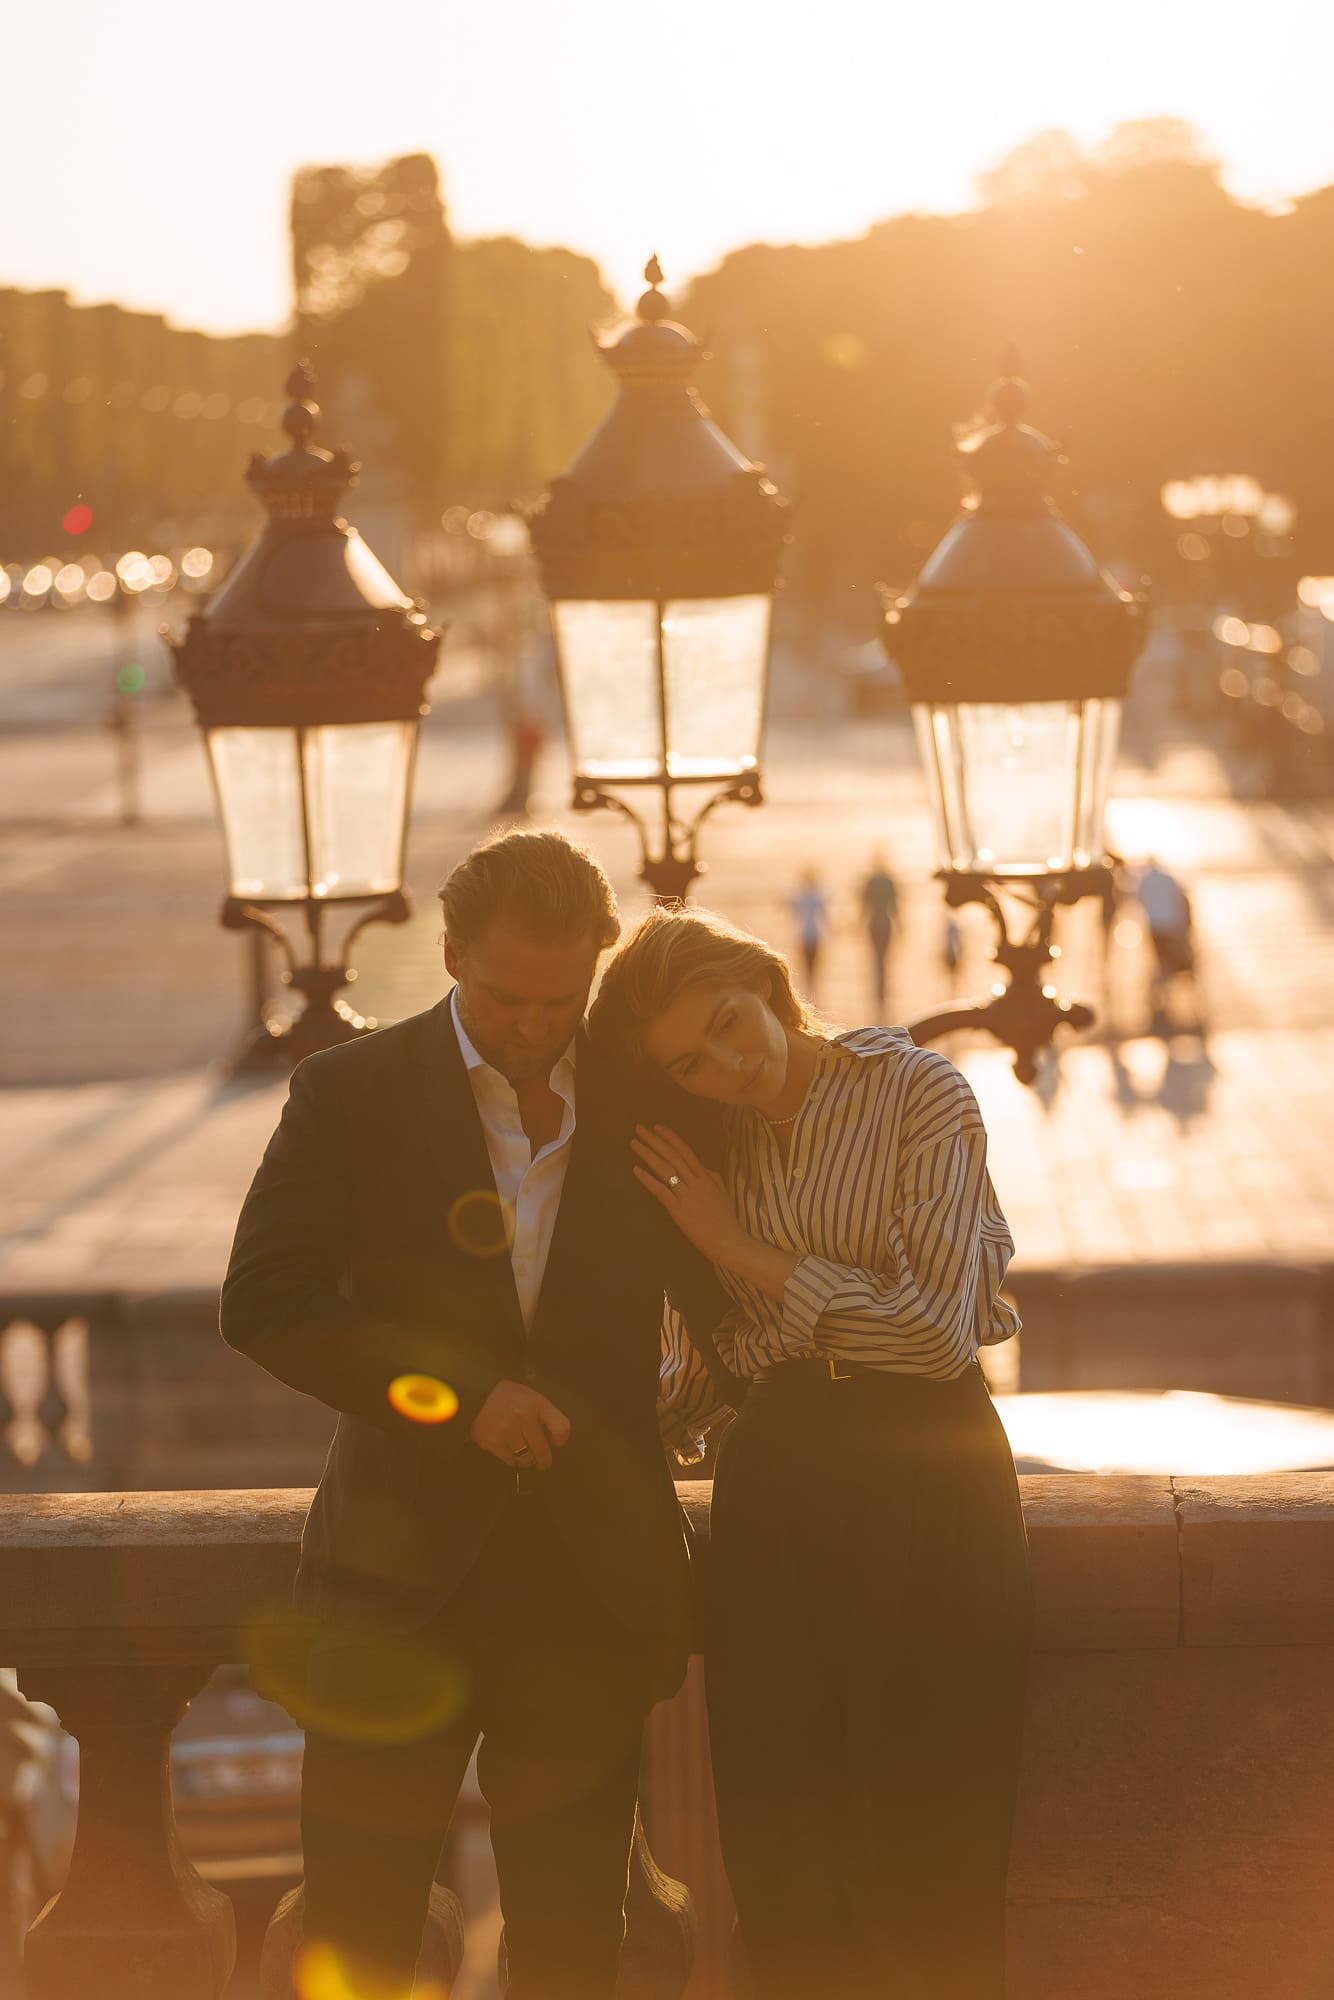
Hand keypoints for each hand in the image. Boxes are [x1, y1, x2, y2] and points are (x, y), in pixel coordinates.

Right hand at [469, 1379, 570, 1470]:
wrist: (475, 1393)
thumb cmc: (507, 1396)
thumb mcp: (530, 1396)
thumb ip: (543, 1414)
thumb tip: (554, 1439)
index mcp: (537, 1403)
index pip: (561, 1427)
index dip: (561, 1439)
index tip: (556, 1442)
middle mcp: (524, 1417)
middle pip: (543, 1450)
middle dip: (544, 1460)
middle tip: (543, 1463)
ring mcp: (508, 1431)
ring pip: (526, 1459)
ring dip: (527, 1460)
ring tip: (526, 1458)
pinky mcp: (493, 1442)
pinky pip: (509, 1460)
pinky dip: (512, 1460)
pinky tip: (511, 1454)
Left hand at [632, 1125, 745, 1265]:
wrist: (729, 1241)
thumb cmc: (726, 1221)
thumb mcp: (723, 1195)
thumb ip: (714, 1179)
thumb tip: (705, 1168)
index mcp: (705, 1177)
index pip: (685, 1151)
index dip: (670, 1138)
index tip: (657, 1127)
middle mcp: (695, 1182)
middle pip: (672, 1155)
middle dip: (654, 1140)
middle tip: (639, 1128)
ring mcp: (687, 1195)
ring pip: (665, 1169)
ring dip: (648, 1154)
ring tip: (634, 1143)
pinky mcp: (679, 1210)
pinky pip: (661, 1191)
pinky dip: (647, 1179)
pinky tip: (636, 1170)